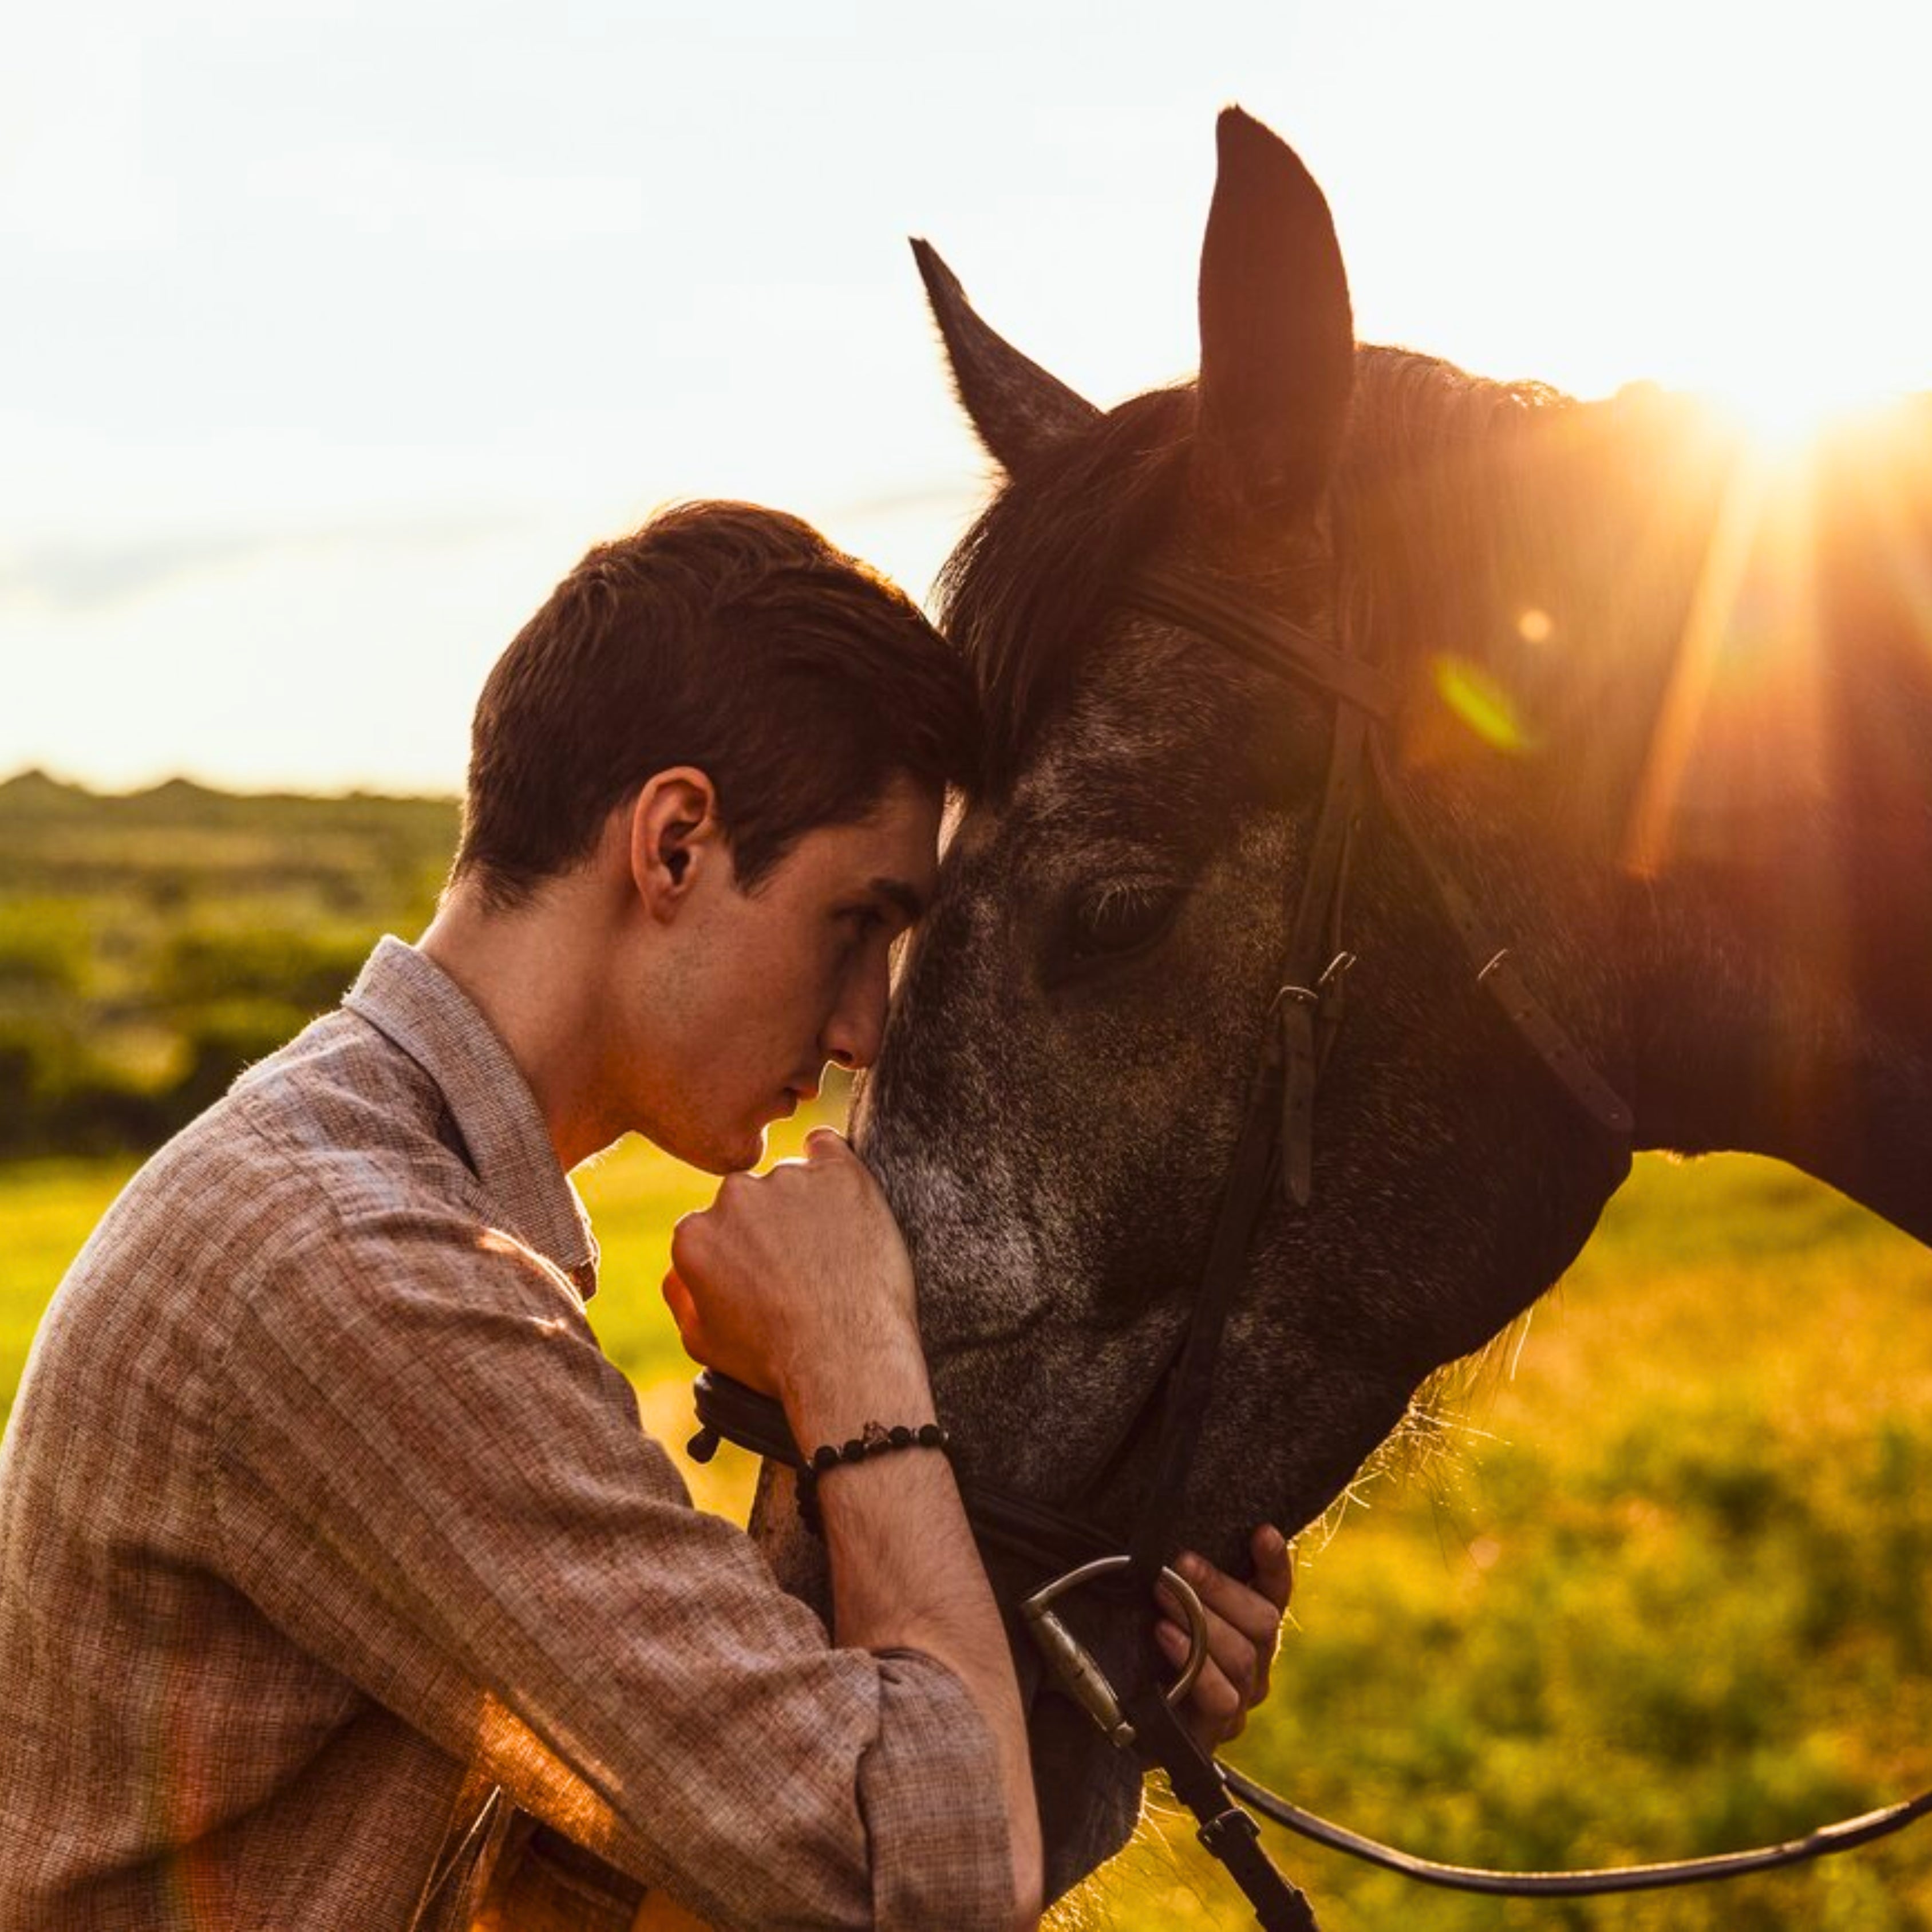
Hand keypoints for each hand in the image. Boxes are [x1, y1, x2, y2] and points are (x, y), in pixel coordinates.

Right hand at [664, 1128, 925, 1415]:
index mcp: (695, 1234)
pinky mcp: (838, 1172)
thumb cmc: (775, 1360)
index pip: (714, 1227)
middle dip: (770, 1226)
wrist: (846, 1361)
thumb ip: (679, 1293)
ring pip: (790, 1179)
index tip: (768, 1277)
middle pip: (749, 1199)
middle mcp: (734, 1197)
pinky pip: (828, 1148)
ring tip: (833, 1255)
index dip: (742, 1255)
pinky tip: (842, 1197)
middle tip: (802, 1267)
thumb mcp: (702, 1342)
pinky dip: (832, 1166)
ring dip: (806, 1205)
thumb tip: (679, 1263)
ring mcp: (787, 1180)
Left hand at [1156, 1527, 1292, 1748]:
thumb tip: (1178, 1543)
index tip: (1262, 1532)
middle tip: (1180, 1565)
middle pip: (1263, 1622)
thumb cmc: (1143, 1642)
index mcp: (1251, 1624)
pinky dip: (1195, 1664)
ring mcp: (1242, 1698)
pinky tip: (1166, 1637)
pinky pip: (1221, 1698)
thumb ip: (1184, 1578)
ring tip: (1163, 1596)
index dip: (1274, 1563)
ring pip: (1243, 1658)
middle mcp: (1257, 1661)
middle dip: (1220, 1588)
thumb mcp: (1164, 1603)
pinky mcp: (1218, 1730)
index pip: (1276, 1590)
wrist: (1119, 1714)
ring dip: (1202, 1622)